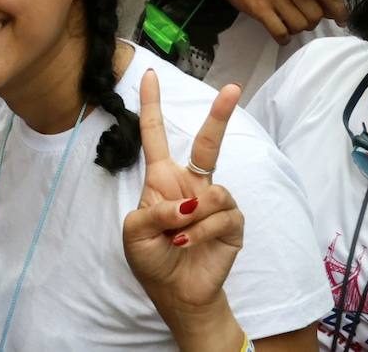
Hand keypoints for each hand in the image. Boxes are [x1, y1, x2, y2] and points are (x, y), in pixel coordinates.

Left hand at [124, 70, 243, 324]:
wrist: (177, 293)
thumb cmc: (152, 259)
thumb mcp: (135, 234)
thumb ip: (151, 213)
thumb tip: (185, 203)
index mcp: (161, 180)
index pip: (155, 136)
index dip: (152, 106)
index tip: (149, 75)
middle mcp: (190, 184)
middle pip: (206, 144)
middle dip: (220, 116)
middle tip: (233, 89)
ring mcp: (214, 202)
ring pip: (212, 192)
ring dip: (191, 218)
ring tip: (177, 238)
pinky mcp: (233, 223)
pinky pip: (222, 216)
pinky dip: (201, 232)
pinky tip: (188, 244)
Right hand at [220, 0, 347, 45]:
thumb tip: (332, 11)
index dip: (339, 11)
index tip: (341, 21)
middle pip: (315, 15)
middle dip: (311, 22)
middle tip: (302, 19)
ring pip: (299, 25)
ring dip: (296, 29)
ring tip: (288, 24)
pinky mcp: (258, 8)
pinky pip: (280, 32)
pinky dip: (284, 38)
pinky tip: (281, 35)